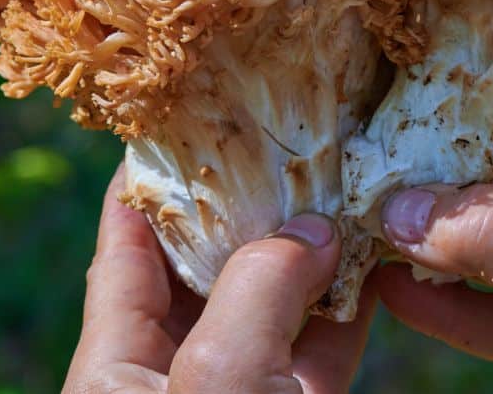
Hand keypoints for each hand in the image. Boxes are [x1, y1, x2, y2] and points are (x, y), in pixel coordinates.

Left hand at [63, 165, 375, 393]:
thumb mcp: (219, 376)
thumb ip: (258, 289)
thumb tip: (316, 228)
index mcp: (117, 369)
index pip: (123, 253)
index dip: (145, 186)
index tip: (175, 125)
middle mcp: (179, 373)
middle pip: (206, 269)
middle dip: (245, 205)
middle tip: (281, 140)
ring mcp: (244, 391)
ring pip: (276, 305)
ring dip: (312, 250)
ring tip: (342, 184)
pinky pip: (325, 344)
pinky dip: (351, 302)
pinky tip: (376, 256)